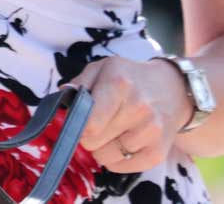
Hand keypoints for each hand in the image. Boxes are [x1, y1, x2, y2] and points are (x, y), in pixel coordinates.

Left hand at [66, 55, 192, 172]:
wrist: (173, 90)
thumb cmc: (129, 78)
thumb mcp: (103, 67)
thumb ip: (80, 82)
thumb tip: (63, 98)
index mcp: (118, 83)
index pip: (89, 121)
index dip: (78, 124)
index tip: (79, 120)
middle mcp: (137, 108)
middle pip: (93, 141)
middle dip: (88, 135)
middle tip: (96, 124)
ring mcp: (151, 132)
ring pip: (106, 157)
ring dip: (101, 148)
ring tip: (110, 132)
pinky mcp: (158, 152)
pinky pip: (123, 168)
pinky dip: (115, 160)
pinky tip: (120, 143)